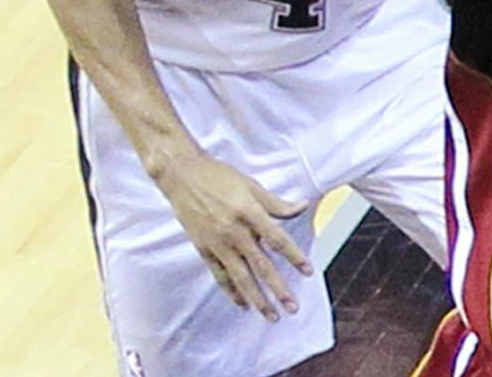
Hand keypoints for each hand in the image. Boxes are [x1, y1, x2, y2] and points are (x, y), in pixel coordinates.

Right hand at [149, 146, 310, 321]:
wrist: (183, 177)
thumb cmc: (220, 177)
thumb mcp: (252, 185)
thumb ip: (276, 203)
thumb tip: (302, 207)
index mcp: (249, 213)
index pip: (277, 240)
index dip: (294, 257)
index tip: (308, 272)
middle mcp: (234, 232)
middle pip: (261, 266)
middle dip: (278, 289)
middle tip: (292, 307)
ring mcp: (218, 244)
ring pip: (241, 277)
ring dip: (257, 298)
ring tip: (270, 315)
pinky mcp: (204, 250)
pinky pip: (220, 276)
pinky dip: (232, 291)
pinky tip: (242, 303)